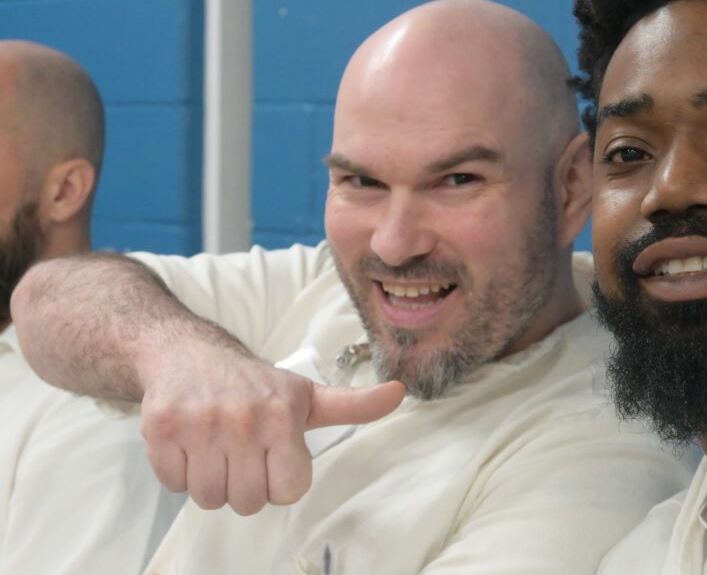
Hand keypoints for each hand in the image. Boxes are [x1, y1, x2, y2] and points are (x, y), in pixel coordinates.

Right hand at [139, 350, 403, 515]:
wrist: (186, 351)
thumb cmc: (254, 384)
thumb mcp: (307, 395)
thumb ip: (353, 405)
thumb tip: (399, 393)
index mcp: (283, 415)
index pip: (288, 491)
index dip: (281, 480)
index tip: (275, 456)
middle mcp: (242, 419)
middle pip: (247, 501)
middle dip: (246, 483)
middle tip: (243, 452)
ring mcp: (198, 424)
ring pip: (209, 498)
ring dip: (212, 481)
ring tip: (217, 447)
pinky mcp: (160, 429)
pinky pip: (173, 484)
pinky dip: (180, 471)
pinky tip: (190, 442)